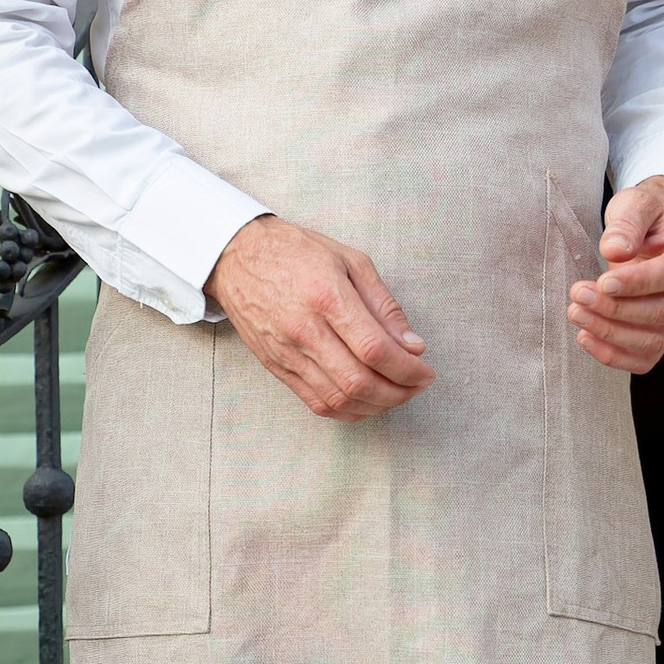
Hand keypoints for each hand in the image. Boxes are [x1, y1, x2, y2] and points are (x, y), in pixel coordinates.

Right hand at [205, 214, 431, 419]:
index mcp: (327, 296)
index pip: (375, 349)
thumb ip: (384, 305)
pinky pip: (317, 403)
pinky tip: (367, 401)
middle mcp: (304, 330)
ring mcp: (287, 353)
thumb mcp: (350, 261)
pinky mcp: (277, 367)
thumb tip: (412, 345)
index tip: (425, 372)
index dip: (408, 369)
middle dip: (398, 392)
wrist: (237, 257)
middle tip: (417, 385)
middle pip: (359, 382)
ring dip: (377, 405)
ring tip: (397, 393)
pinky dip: (349, 410)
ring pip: (339, 399)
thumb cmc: (297, 253)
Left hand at [570, 175, 663, 372]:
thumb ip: (627, 223)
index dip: (638, 283)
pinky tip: (586, 337)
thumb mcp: (638, 202)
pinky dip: (615, 355)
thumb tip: (615, 250)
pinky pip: (646, 356)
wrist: (655, 226)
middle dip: (617, 309)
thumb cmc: (649, 212)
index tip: (603, 282)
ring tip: (576, 312)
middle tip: (580, 294)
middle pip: (663, 312)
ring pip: (654, 339)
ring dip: (611, 333)